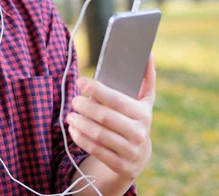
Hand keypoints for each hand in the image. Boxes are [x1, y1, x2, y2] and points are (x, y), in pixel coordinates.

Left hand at [67, 54, 155, 182]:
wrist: (138, 156)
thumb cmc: (134, 119)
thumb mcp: (143, 101)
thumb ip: (146, 77)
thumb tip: (148, 54)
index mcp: (143, 114)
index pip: (116, 99)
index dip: (96, 90)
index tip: (81, 81)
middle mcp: (139, 133)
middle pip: (105, 117)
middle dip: (85, 107)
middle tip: (73, 100)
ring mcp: (130, 151)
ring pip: (98, 135)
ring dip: (80, 123)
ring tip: (70, 116)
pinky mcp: (119, 166)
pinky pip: (95, 150)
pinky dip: (80, 138)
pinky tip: (73, 129)